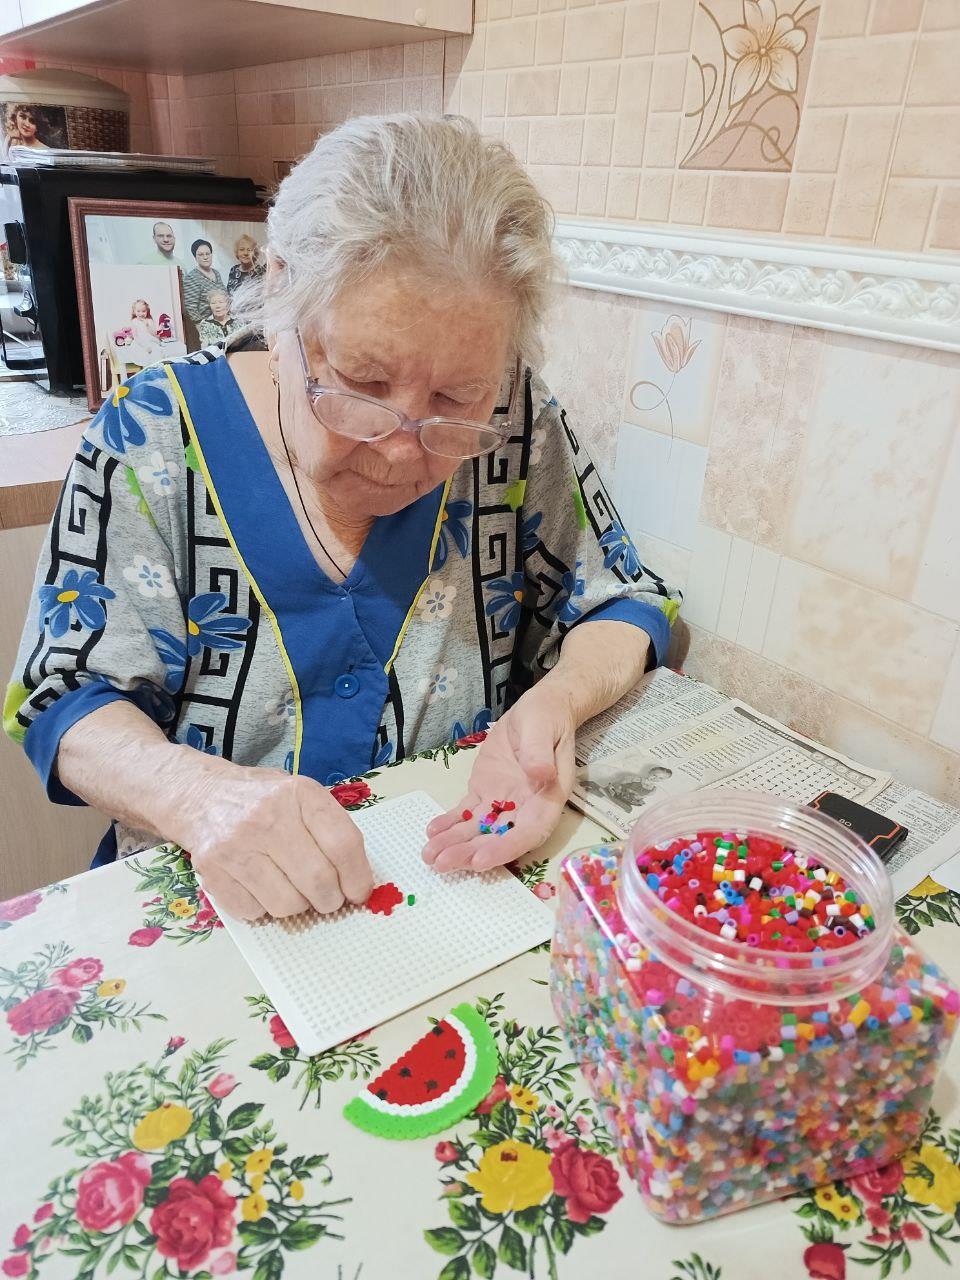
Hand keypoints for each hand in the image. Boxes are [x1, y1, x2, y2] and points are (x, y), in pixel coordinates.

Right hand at [180, 762, 373, 920]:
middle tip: (328, 897)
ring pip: (287, 903)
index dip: (357, 877)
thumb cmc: (264, 800)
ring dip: (298, 906)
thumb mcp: (302, 796)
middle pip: (318, 880)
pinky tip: (262, 888)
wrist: (202, 795)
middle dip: (331, 899)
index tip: (359, 892)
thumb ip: (330, 829)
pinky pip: (253, 912)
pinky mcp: (212, 871)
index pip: (343, 844)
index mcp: (299, 794)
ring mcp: (236, 845)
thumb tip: (357, 881)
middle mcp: (267, 817)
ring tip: (293, 889)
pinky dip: (264, 909)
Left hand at [422, 686, 576, 871]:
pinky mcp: (485, 792)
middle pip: (498, 838)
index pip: (529, 832)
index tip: (481, 859)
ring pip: (479, 830)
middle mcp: (526, 808)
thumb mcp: (543, 729)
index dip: (506, 849)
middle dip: (470, 853)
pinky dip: (450, 823)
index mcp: (547, 798)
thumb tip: (540, 774)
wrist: (537, 710)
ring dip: (455, 844)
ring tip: (429, 856)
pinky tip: (432, 831)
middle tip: (442, 863)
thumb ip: (540, 754)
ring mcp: (503, 802)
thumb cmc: (546, 718)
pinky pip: (467, 812)